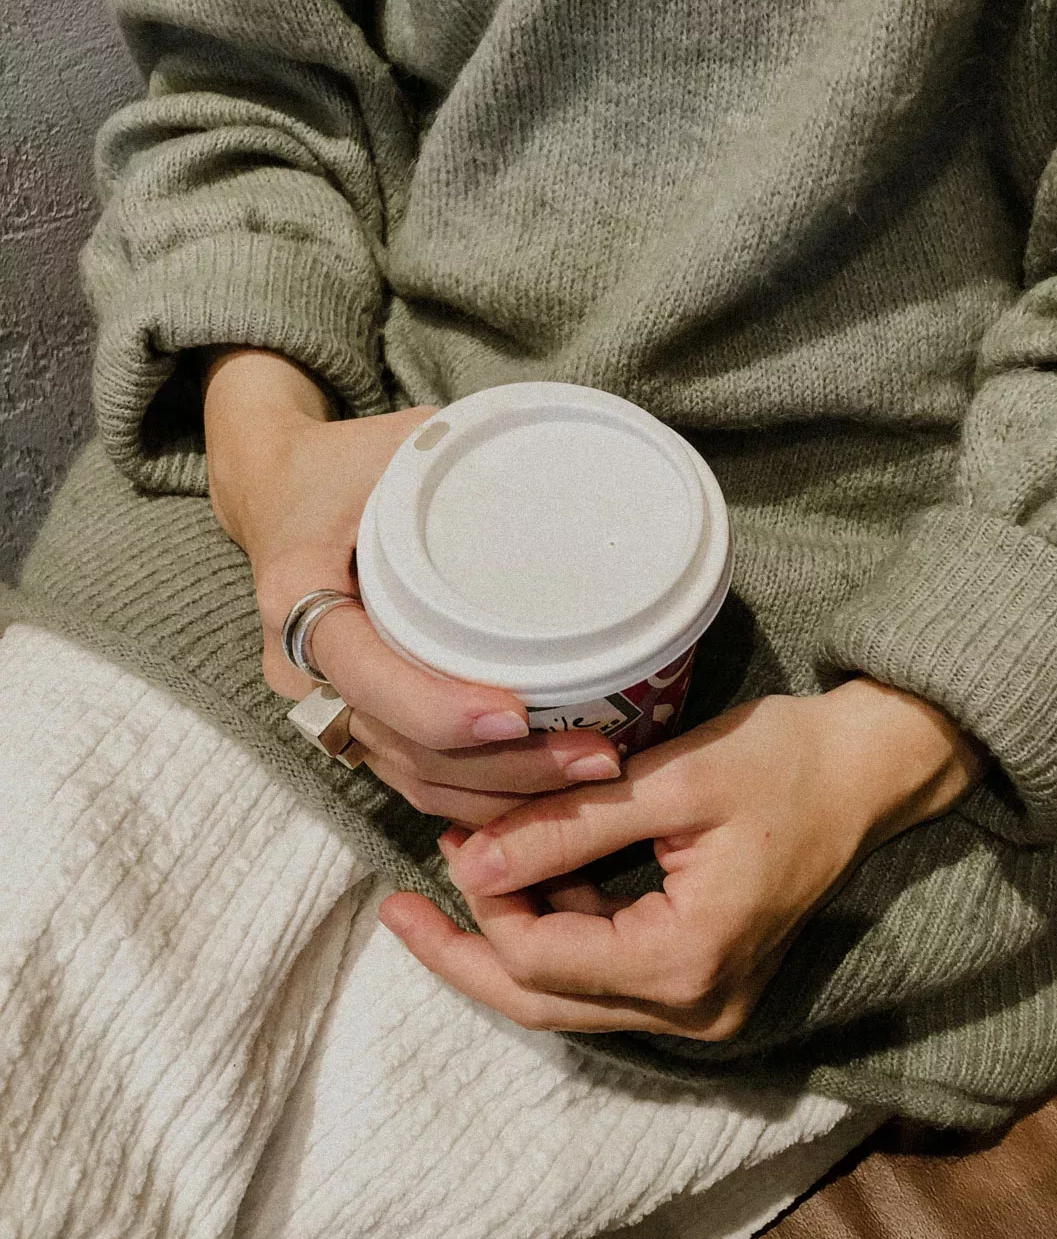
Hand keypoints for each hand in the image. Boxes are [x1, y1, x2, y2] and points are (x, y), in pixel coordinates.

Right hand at [204, 349, 620, 822]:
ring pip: (410, 777)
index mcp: (297, 595)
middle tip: (596, 757)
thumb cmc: (346, 464)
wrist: (279, 492)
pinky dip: (477, 798)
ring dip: (500, 796)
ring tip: (591, 778)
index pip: (363, 672)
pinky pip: (412, 776)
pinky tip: (546, 795)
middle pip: (400, 746)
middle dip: (500, 769)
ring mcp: (325, 705)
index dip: (437, 706)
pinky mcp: (354, 723)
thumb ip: (467, 454)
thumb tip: (574, 458)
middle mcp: (300, 669)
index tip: (516, 713)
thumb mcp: (395, 441)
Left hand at [379, 677, 986, 1038]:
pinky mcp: (701, 980)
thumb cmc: (784, 760)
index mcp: (687, 962)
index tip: (457, 837)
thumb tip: (466, 864)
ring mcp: (701, 1004)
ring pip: (567, 996)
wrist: (866, 771)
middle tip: (395, 911)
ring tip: (450, 882)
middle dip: (466, 953)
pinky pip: (604, 974)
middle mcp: (694, 1007)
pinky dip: (557, 931)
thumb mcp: (672, 780)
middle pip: (542, 1002)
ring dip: (509, 939)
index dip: (485, 902)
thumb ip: (567, 829)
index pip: (541, 958)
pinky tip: (521, 884)